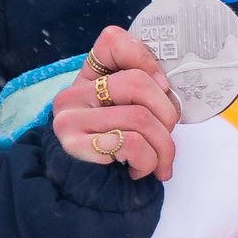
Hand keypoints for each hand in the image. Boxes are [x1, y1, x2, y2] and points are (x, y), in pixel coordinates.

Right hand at [47, 26, 179, 182]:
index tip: (162, 87)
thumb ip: (145, 93)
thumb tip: (169, 89)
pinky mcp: (73, 146)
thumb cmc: (121, 152)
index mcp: (89, 80)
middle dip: (167, 114)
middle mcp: (72, 94)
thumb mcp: (133, 116)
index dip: (146, 59)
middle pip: (138, 83)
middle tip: (166, 136)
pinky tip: (137, 171)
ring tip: (157, 163)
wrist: (91, 196)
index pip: (112, 41)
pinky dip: (148, 161)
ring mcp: (68, 119)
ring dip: (163, 147)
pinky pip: (132, 144)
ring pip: (141, 118)